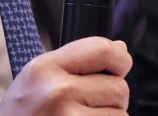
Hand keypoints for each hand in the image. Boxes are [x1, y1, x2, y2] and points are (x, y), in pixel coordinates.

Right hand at [0, 37, 132, 115]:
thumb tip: (119, 51)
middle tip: (86, 105)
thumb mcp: (36, 80)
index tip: (120, 64)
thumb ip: (76, 62)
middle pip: (118, 86)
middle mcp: (57, 93)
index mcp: (44, 69)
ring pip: (119, 115)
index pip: (101, 49)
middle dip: (111, 97)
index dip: (118, 57)